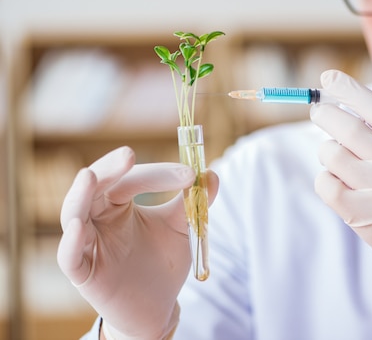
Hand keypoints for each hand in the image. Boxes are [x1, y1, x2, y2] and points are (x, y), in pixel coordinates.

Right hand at [57, 146, 218, 338]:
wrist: (157, 307)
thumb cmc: (162, 262)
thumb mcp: (183, 228)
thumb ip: (195, 203)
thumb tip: (213, 174)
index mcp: (119, 202)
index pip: (131, 177)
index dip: (158, 173)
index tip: (190, 174)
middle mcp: (98, 217)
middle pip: (95, 185)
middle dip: (110, 168)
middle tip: (128, 154)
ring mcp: (87, 243)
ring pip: (73, 213)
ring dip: (80, 194)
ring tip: (90, 176)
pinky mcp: (83, 272)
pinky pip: (69, 256)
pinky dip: (72, 241)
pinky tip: (80, 227)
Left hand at [310, 70, 371, 304]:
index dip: (347, 88)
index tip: (327, 77)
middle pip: (347, 128)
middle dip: (325, 114)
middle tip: (320, 111)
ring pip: (333, 156)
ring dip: (327, 149)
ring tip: (335, 153)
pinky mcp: (367, 219)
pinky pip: (328, 187)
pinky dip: (325, 179)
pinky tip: (336, 179)